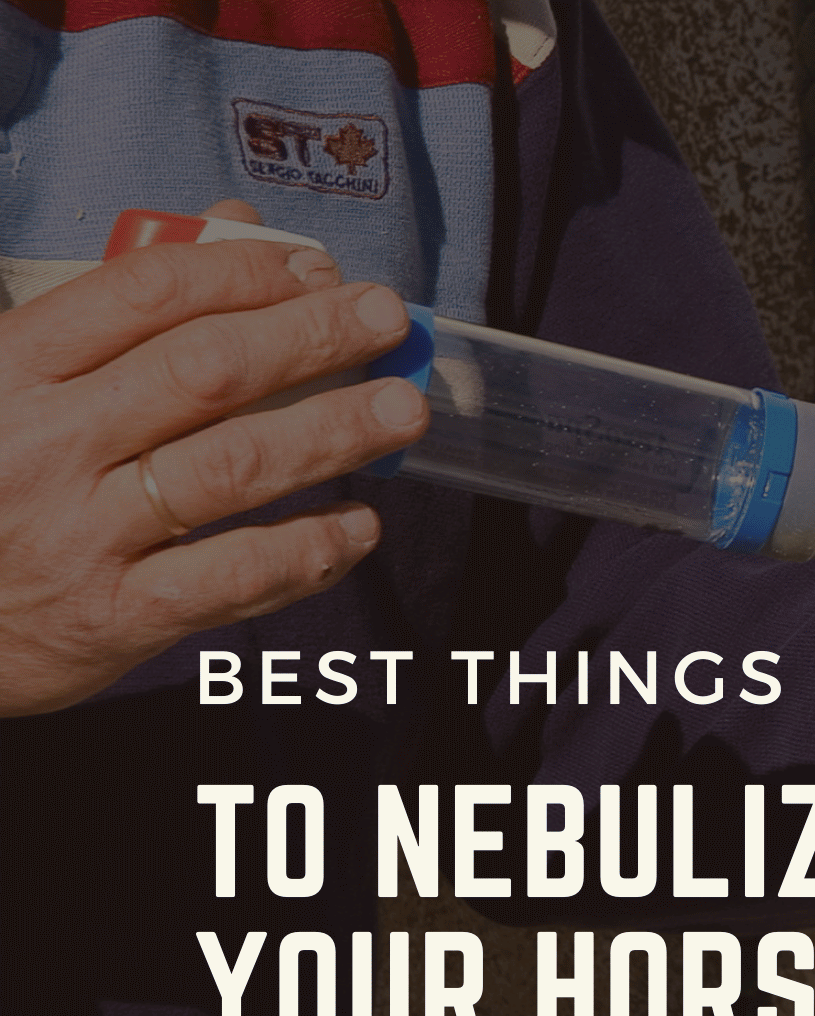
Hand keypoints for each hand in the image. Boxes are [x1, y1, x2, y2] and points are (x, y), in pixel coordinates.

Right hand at [0, 201, 429, 715]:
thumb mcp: (12, 380)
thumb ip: (118, 306)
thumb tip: (234, 224)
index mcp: (12, 368)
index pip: (147, 293)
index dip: (248, 273)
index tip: (318, 270)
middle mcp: (46, 446)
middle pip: (207, 372)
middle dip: (313, 338)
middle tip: (386, 322)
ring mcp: (81, 535)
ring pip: (234, 467)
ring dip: (334, 433)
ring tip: (402, 411)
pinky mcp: (115, 618)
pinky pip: (236, 575)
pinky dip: (311, 549)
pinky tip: (359, 525)